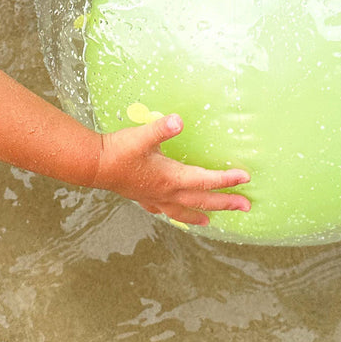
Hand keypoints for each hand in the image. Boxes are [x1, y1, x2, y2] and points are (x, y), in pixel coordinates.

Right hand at [92, 114, 250, 225]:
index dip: (227, 180)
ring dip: (200, 215)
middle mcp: (166, 192)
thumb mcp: (143, 136)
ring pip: (183, 211)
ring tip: (212, 222)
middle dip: (225, 203)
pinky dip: (174, 213)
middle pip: (201, 200)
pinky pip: (163, 210)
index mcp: (171, 177)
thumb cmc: (119, 150)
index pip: (205, 180)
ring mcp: (154, 197)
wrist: (94, 165)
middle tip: (246, 206)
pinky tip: (171, 212)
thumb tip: (179, 120)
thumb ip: (162, 128)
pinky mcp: (142, 197)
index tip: (245, 178)